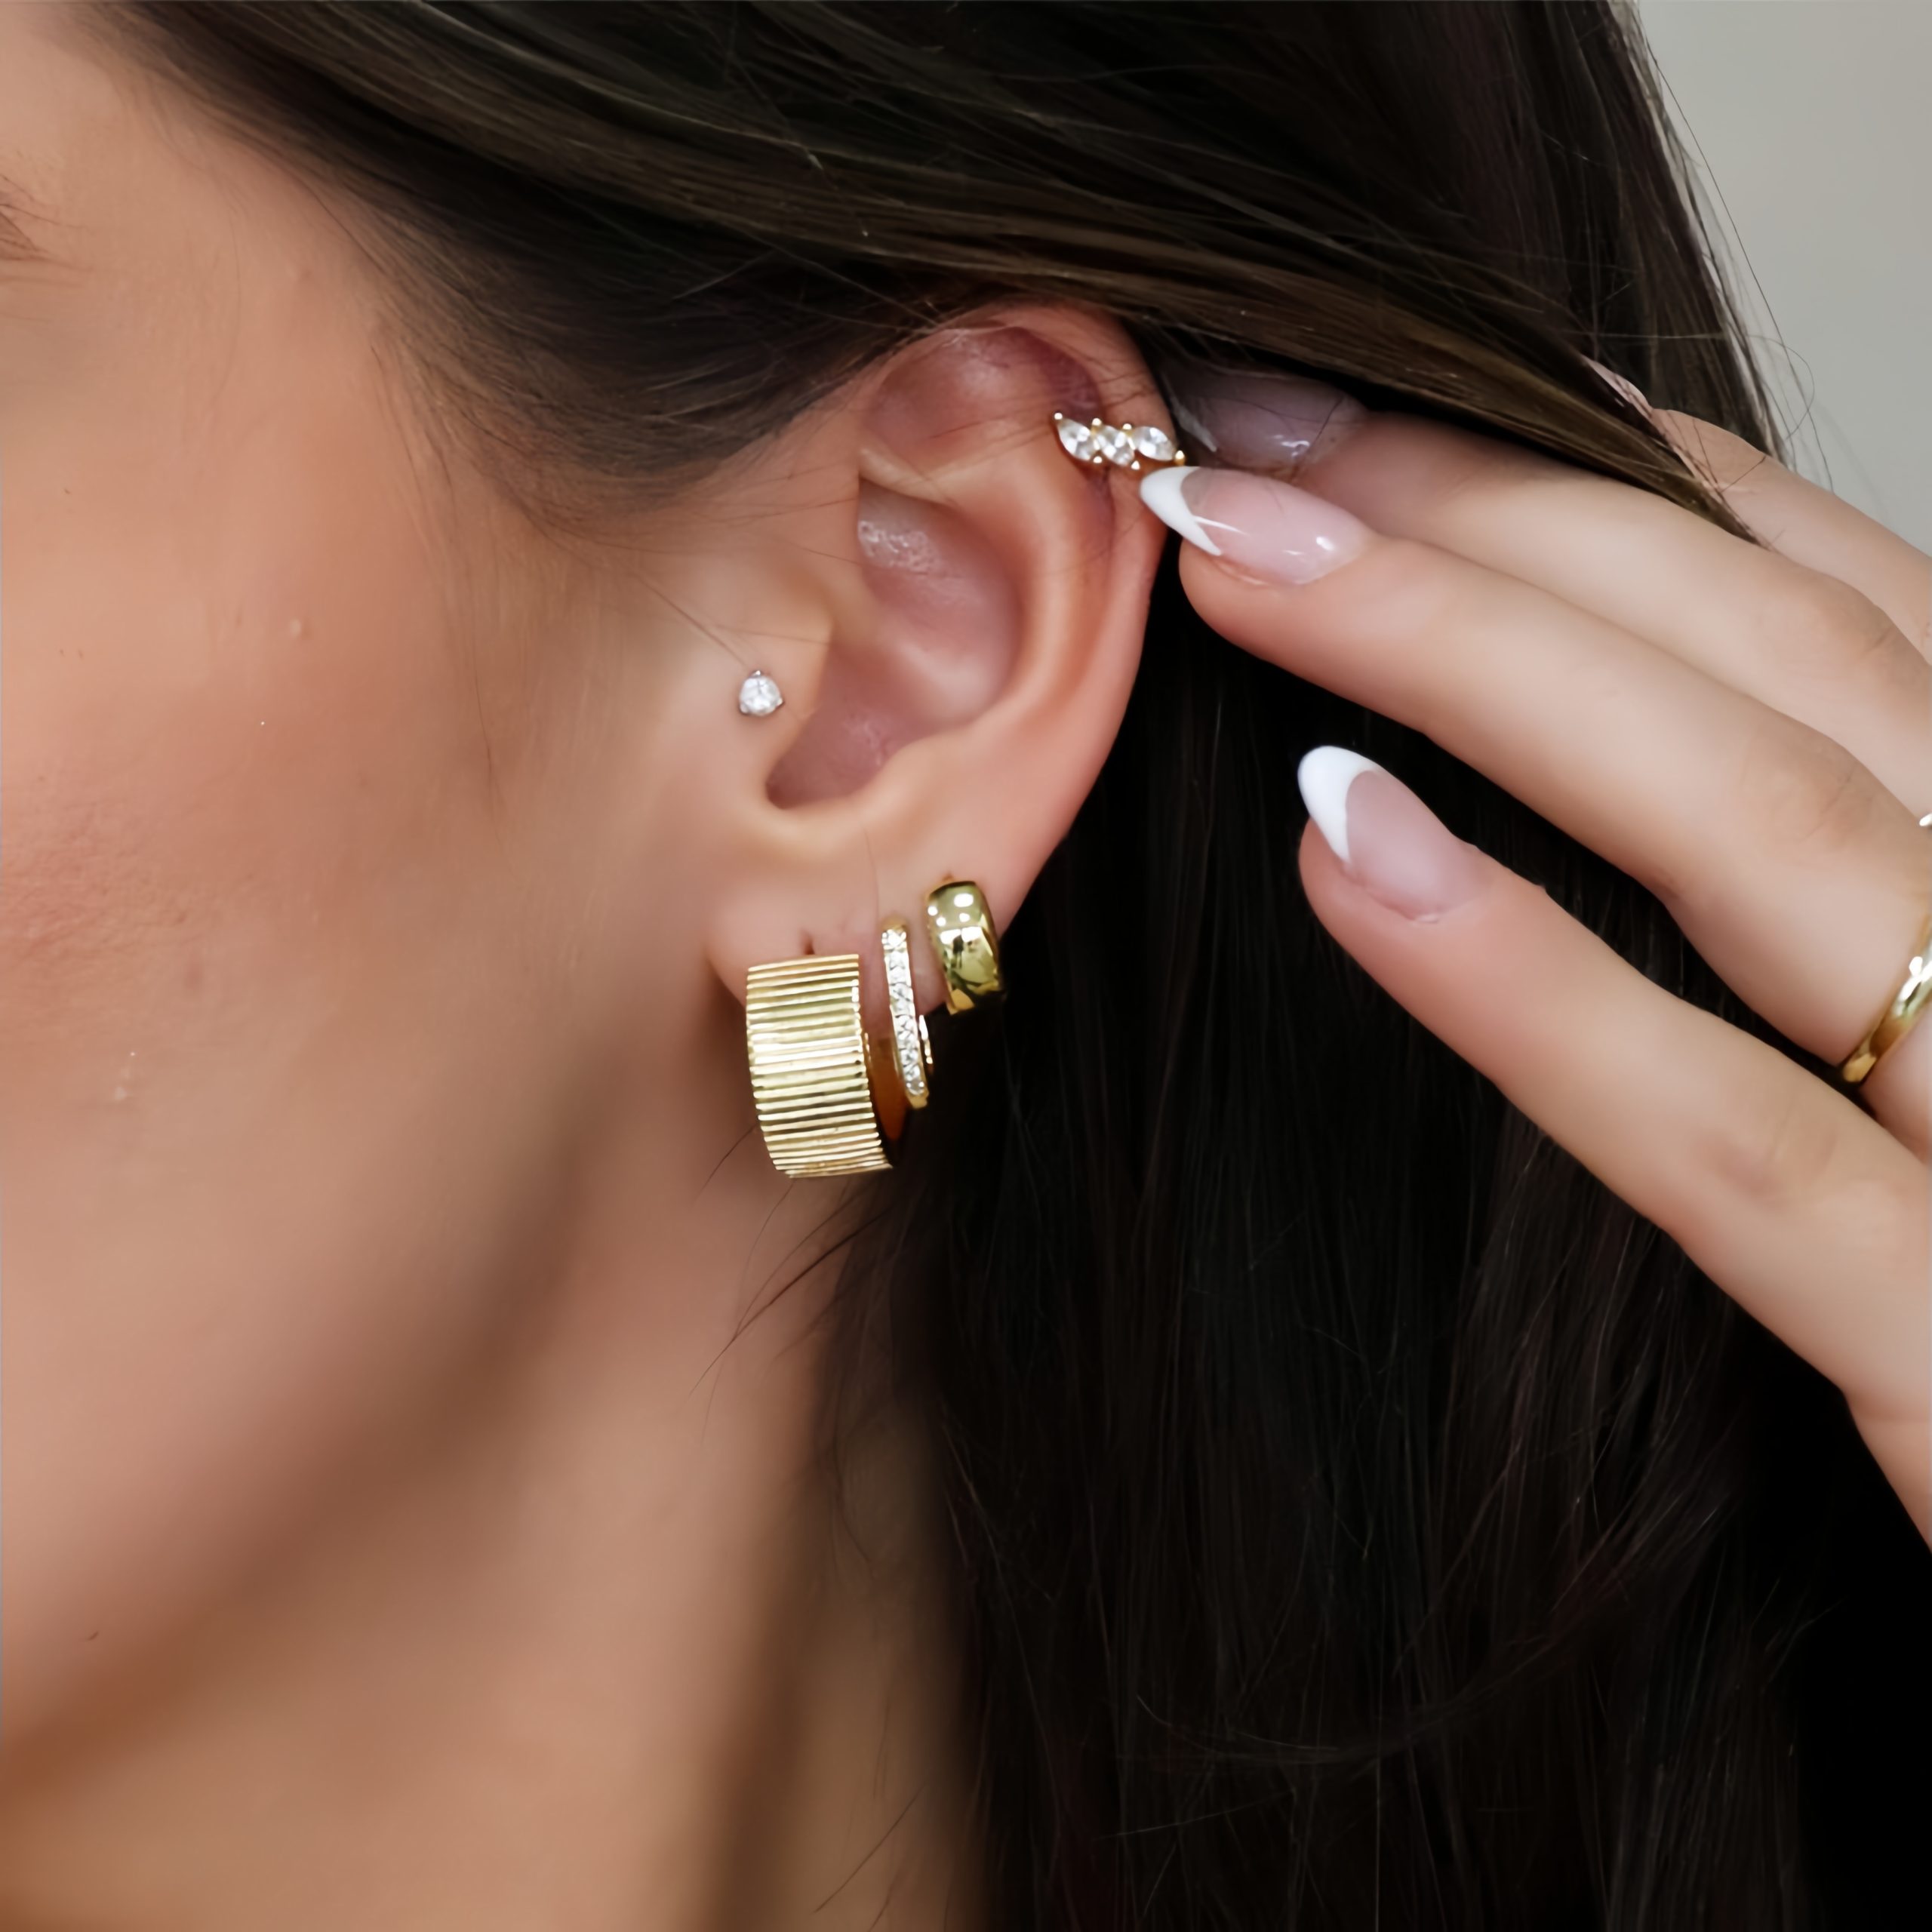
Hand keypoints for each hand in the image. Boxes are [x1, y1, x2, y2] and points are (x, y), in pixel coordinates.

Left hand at [1140, 376, 1931, 1537]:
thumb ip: (1809, 908)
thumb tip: (1547, 748)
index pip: (1843, 608)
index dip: (1608, 471)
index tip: (1382, 396)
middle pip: (1791, 666)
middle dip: (1506, 517)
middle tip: (1247, 436)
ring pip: (1779, 837)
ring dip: (1490, 668)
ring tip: (1245, 563)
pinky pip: (1755, 1163)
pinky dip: (1551, 995)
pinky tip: (1347, 861)